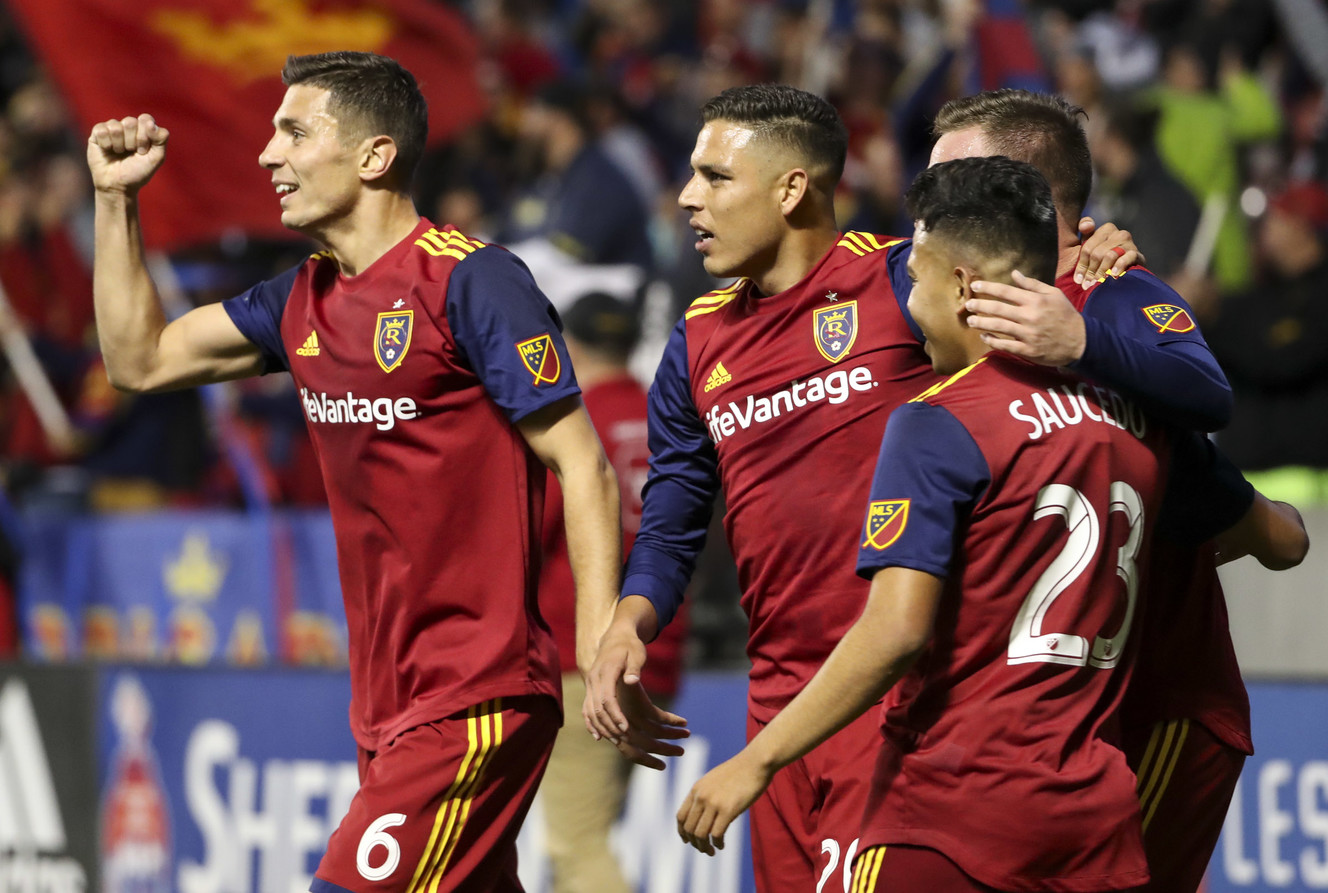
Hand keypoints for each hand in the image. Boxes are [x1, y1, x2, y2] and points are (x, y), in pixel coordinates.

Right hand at [87, 114, 168, 195]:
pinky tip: (108, 150)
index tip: (143, 151)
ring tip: (119, 153)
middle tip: (131, 153)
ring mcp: (112, 129)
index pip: (145, 119)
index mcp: (143, 130)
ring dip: (119, 145)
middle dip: (132, 141)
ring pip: (115, 126)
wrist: (118, 185)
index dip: (144, 136)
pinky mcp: (97, 133)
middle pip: (130, 121)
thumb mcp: (156, 158)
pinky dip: (106, 144)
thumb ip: (161, 139)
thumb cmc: (138, 172)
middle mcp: (128, 127)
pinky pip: (101, 130)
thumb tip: (151, 123)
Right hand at [582, 624, 687, 768]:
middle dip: (610, 725)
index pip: (607, 698)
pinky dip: (591, 723)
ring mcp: (590, 684)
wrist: (615, 637)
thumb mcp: (637, 653)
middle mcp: (594, 679)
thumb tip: (631, 681)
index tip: (626, 728)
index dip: (616, 715)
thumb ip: (634, 668)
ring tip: (615, 740)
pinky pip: (586, 709)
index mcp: (605, 671)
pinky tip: (598, 736)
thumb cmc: (630, 646)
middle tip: (625, 738)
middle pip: (597, 708)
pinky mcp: (590, 688)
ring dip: (601, 727)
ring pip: (590, 711)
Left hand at [604, 680, 689, 768]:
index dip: (647, 761)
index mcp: (616, 728)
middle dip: (666, 750)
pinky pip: (659, 717)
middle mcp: (623, 724)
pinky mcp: (639, 702)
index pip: (631, 752)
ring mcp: (630, 714)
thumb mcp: (618, 705)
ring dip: (673, 735)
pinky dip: (672, 721)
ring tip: (688, 734)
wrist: (612, 660)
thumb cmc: (615, 687)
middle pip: (646, 745)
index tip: (662, 766)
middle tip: (681, 752)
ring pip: (656, 732)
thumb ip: (624, 723)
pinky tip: (683, 722)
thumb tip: (623, 742)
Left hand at [677, 751, 771, 854]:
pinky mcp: (728, 810)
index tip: (688, 841)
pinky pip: (716, 834)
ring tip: (711, 851)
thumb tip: (703, 814)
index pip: (681, 816)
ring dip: (704, 847)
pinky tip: (721, 845)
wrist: (755, 762)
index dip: (682, 832)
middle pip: (689, 828)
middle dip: (694, 843)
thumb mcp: (714, 779)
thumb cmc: (739, 771)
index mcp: (696, 789)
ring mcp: (714, 803)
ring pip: (700, 834)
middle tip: (704, 849)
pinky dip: (717, 844)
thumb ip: (705, 794)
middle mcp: (701, 796)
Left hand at [966, 270, 1086, 365]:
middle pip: (998, 309)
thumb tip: (1014, 274)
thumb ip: (1032, 285)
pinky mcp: (1028, 350)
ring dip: (982, 323)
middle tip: (967, 304)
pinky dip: (993, 341)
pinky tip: (984, 337)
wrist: (1081, 341)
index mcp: (1035, 301)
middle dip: (980, 305)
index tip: (975, 286)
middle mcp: (1030, 316)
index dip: (988, 288)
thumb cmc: (1065, 315)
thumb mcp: (1054, 295)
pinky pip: (1005, 345)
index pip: (1006, 291)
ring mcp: (1028, 334)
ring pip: (999, 327)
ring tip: (970, 320)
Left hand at [1074, 218, 1144, 287]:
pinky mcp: (1136, 254)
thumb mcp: (1092, 247)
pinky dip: (1119, 266)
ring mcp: (1129, 243)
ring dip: (1101, 271)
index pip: (1088, 248)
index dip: (1081, 265)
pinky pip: (1127, 258)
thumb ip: (1085, 234)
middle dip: (1090, 271)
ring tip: (1097, 282)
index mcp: (1106, 229)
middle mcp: (1119, 234)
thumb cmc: (1104, 259)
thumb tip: (1085, 225)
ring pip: (1109, 256)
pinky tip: (1114, 274)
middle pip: (1097, 253)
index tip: (1078, 279)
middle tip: (1086, 284)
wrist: (1127, 271)